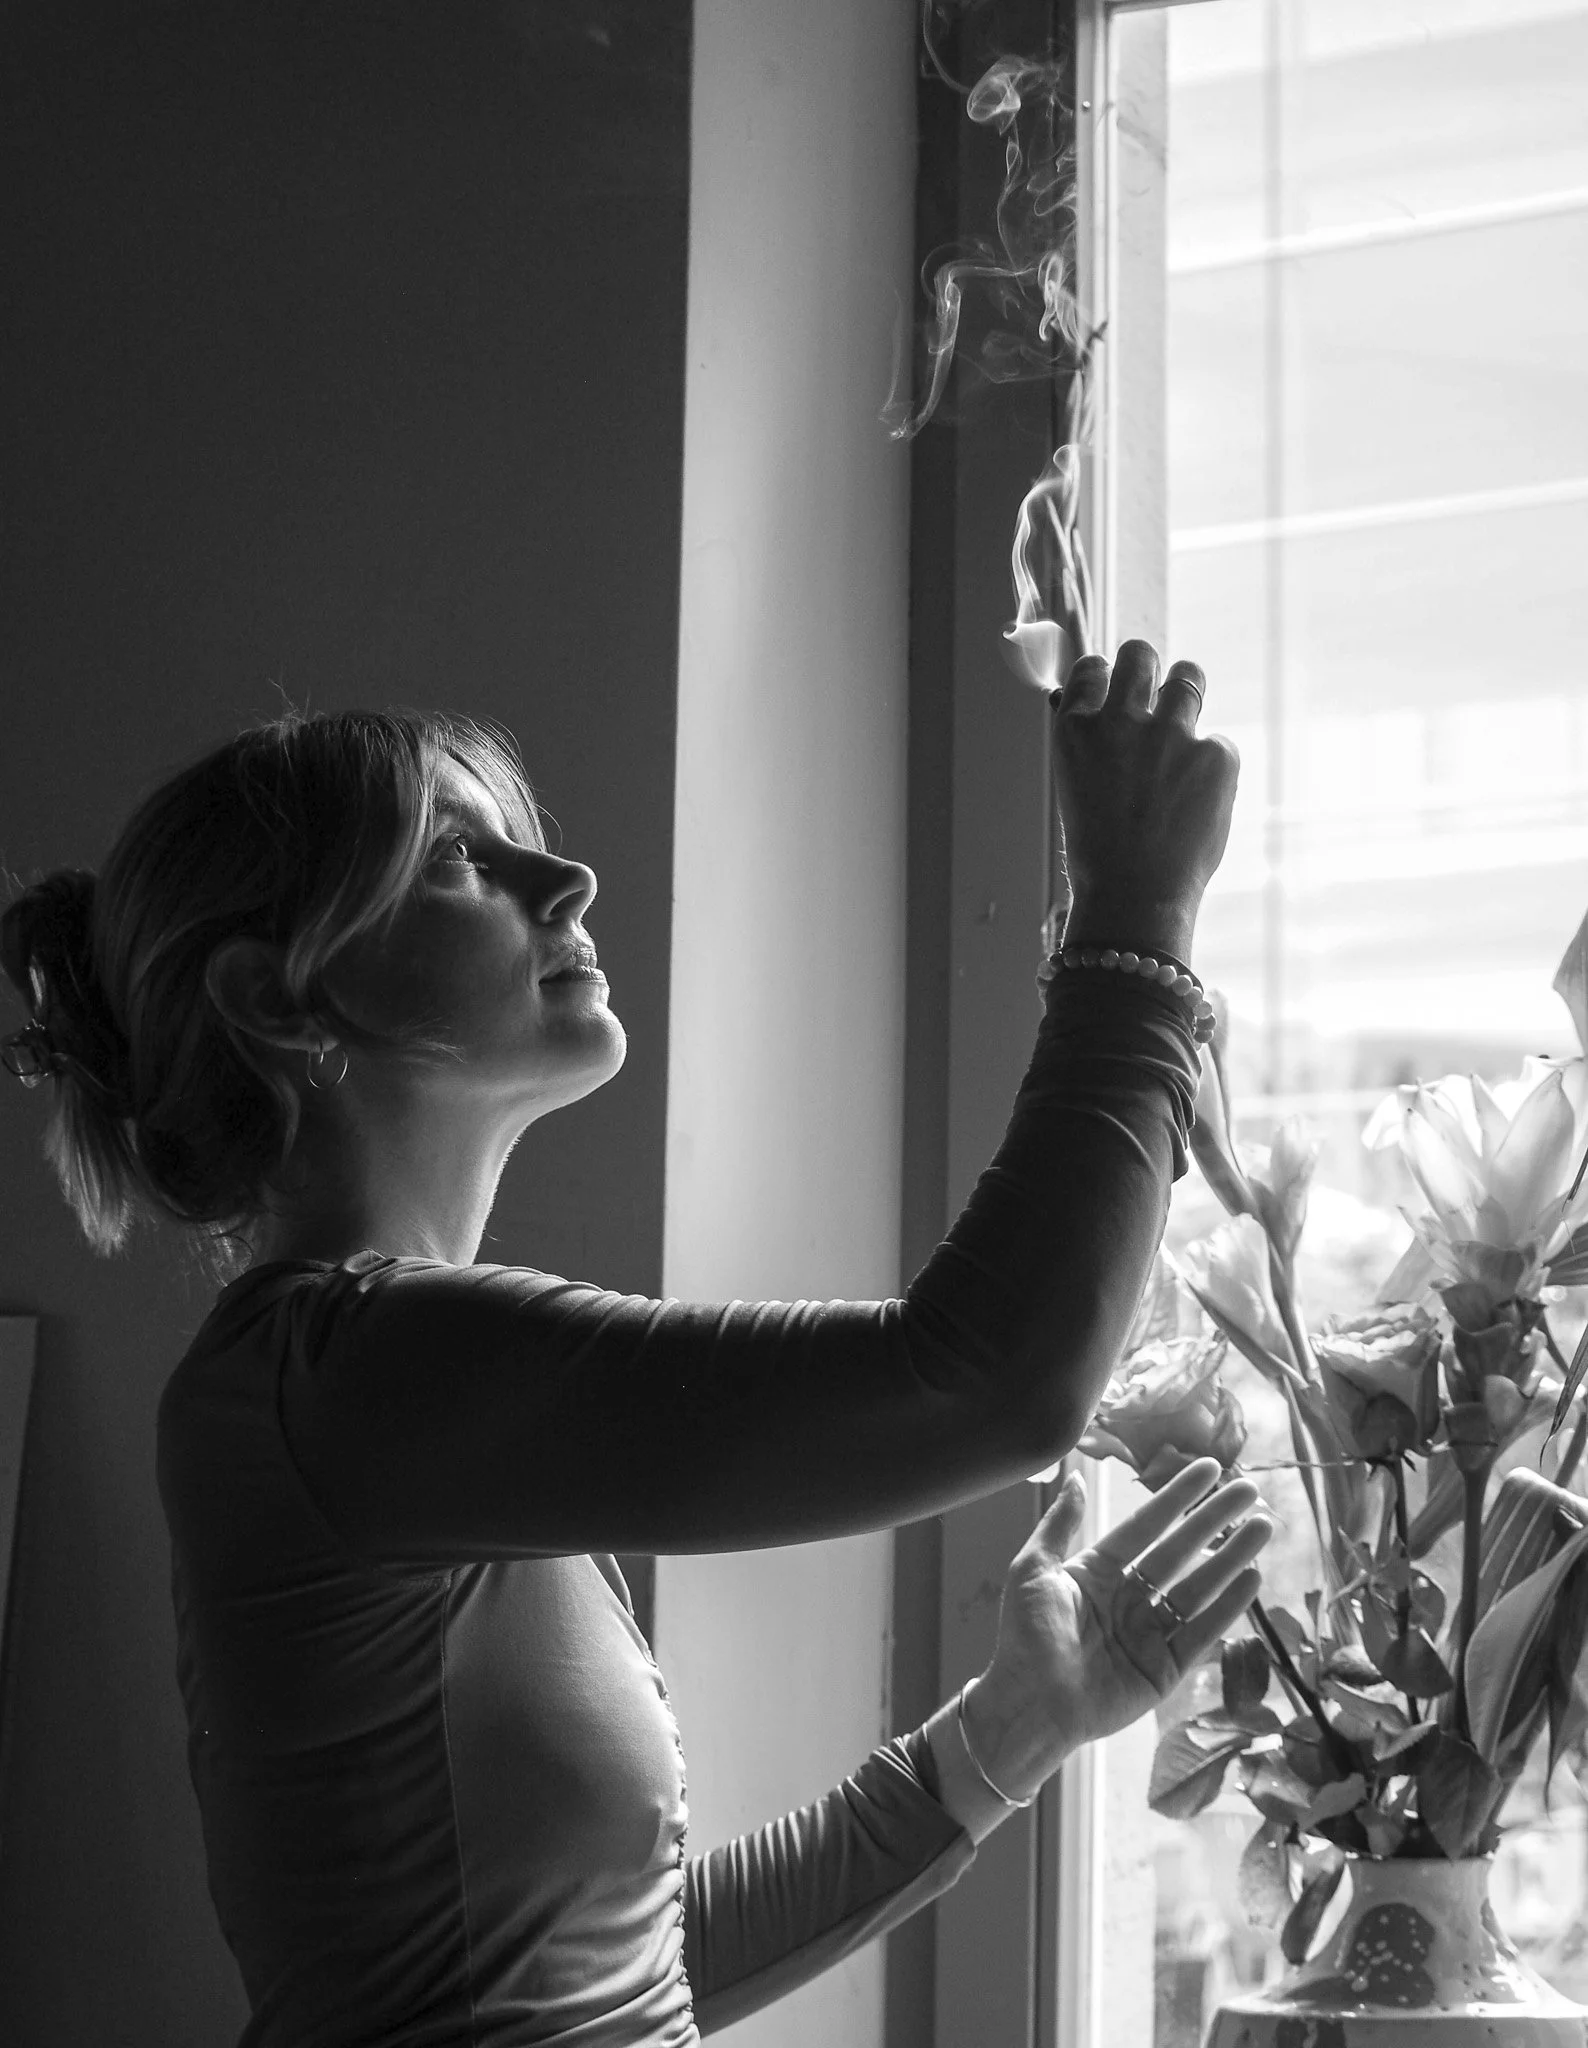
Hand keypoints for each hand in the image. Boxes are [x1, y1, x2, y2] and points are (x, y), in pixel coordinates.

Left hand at [962, 1457, 1270, 1800]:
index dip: (1177, 1498)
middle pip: (1181, 1551)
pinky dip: (1228, 1606)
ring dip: (1231, 1558)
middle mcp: (1129, 1598)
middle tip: (1250, 1491)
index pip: (1146, 1525)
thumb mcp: (1033, 1571)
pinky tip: (1251, 1579)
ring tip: (1263, 1528)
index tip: (1208, 1469)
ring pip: (1199, 1587)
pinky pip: (1202, 1631)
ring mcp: (1150, 1633)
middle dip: (1215, 1521)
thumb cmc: (1024, 1637)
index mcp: (1098, 1571)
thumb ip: (1060, 1526)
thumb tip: (1076, 1478)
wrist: (1029, 1705)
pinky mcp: (1165, 1669)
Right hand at [1051, 639, 1238, 963]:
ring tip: (1182, 736)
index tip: (1113, 691)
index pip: (1091, 669)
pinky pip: (1219, 744)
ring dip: (1186, 695)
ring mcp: (1171, 735)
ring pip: (1187, 677)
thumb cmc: (1101, 853)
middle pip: (1139, 654)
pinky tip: (1198, 805)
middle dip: (1146, 665)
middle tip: (1154, 692)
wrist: (1136, 896)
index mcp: (1077, 731)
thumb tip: (1097, 708)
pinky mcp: (1216, 755)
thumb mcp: (1078, 790)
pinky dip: (1212, 769)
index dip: (1105, 677)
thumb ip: (1092, 744)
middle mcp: (1121, 721)